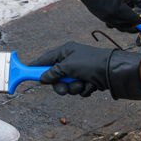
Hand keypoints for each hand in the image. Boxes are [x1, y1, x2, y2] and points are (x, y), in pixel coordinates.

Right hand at [25, 42, 140, 98]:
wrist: (113, 72)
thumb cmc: (91, 63)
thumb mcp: (69, 66)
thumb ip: (53, 72)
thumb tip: (42, 78)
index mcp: (66, 51)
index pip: (45, 59)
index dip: (36, 67)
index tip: (26, 74)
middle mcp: (72, 60)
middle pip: (56, 76)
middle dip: (61, 85)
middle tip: (64, 88)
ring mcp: (80, 71)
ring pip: (67, 85)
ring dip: (74, 88)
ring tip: (83, 84)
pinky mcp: (88, 80)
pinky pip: (78, 89)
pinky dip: (84, 89)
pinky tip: (92, 85)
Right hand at [36, 0, 140, 31]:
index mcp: (117, 10)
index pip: (136, 19)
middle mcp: (109, 17)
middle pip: (127, 26)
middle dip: (138, 23)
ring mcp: (102, 16)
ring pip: (119, 25)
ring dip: (128, 22)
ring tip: (134, 12)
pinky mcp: (98, 13)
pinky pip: (111, 21)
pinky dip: (119, 19)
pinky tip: (122, 8)